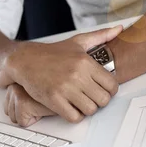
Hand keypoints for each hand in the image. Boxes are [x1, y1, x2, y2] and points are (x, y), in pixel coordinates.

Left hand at [4, 84, 54, 126]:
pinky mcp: (22, 104)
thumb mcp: (36, 87)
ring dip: (28, 116)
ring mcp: (17, 93)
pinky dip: (33, 120)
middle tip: (36, 104)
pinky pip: (22, 122)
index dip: (21, 107)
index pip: (6, 103)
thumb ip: (24, 90)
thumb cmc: (54, 92)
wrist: (66, 95)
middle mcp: (14, 85)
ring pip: (15, 118)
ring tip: (38, 106)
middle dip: (23, 113)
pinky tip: (40, 110)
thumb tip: (14, 101)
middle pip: (8, 112)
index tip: (31, 102)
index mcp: (15, 80)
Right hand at [7, 25, 122, 123]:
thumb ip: (101, 36)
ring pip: (90, 110)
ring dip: (87, 108)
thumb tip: (119, 29)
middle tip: (92, 96)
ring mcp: (65, 88)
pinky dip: (75, 115)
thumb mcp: (77, 41)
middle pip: (103, 100)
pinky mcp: (54, 100)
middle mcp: (77, 75)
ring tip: (81, 101)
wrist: (26, 60)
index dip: (110, 90)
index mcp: (85, 61)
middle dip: (99, 100)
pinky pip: (74, 117)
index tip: (103, 88)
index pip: (112, 85)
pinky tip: (71, 106)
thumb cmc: (53, 53)